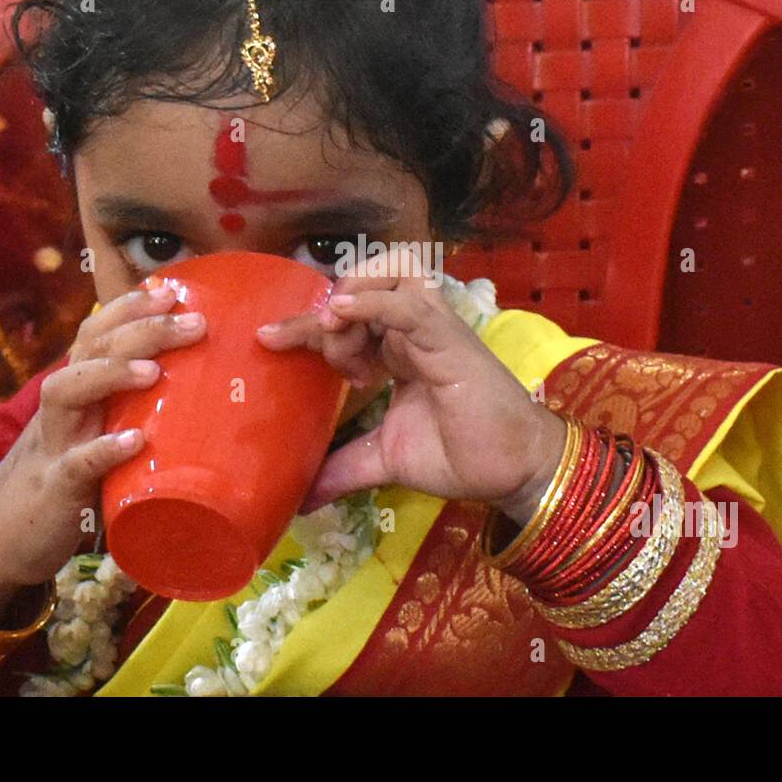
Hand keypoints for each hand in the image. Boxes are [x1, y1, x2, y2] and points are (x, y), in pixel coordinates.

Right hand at [0, 281, 206, 623]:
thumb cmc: (63, 479)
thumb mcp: (95, 435)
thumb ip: (129, 410)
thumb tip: (197, 389)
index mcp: (78, 392)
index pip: (96, 333)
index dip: (130, 308)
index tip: (173, 291)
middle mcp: (63, 408)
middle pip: (91, 351)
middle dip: (141, 329)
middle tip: (194, 322)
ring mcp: (54, 445)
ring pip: (67, 392)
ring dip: (110, 373)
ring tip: (154, 370)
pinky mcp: (55, 489)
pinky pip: (75, 464)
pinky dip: (103, 450)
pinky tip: (135, 441)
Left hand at [256, 251, 566, 525]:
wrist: (513, 471)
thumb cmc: (461, 456)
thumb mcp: (384, 460)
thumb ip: (343, 468)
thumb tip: (299, 501)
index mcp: (398, 350)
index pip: (346, 319)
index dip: (307, 324)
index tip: (268, 339)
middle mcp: (414, 330)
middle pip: (358, 292)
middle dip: (322, 315)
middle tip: (308, 349)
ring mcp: (433, 329)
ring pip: (384, 280)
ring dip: (347, 299)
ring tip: (331, 330)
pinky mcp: (450, 338)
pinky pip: (409, 302)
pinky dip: (373, 298)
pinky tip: (342, 309)